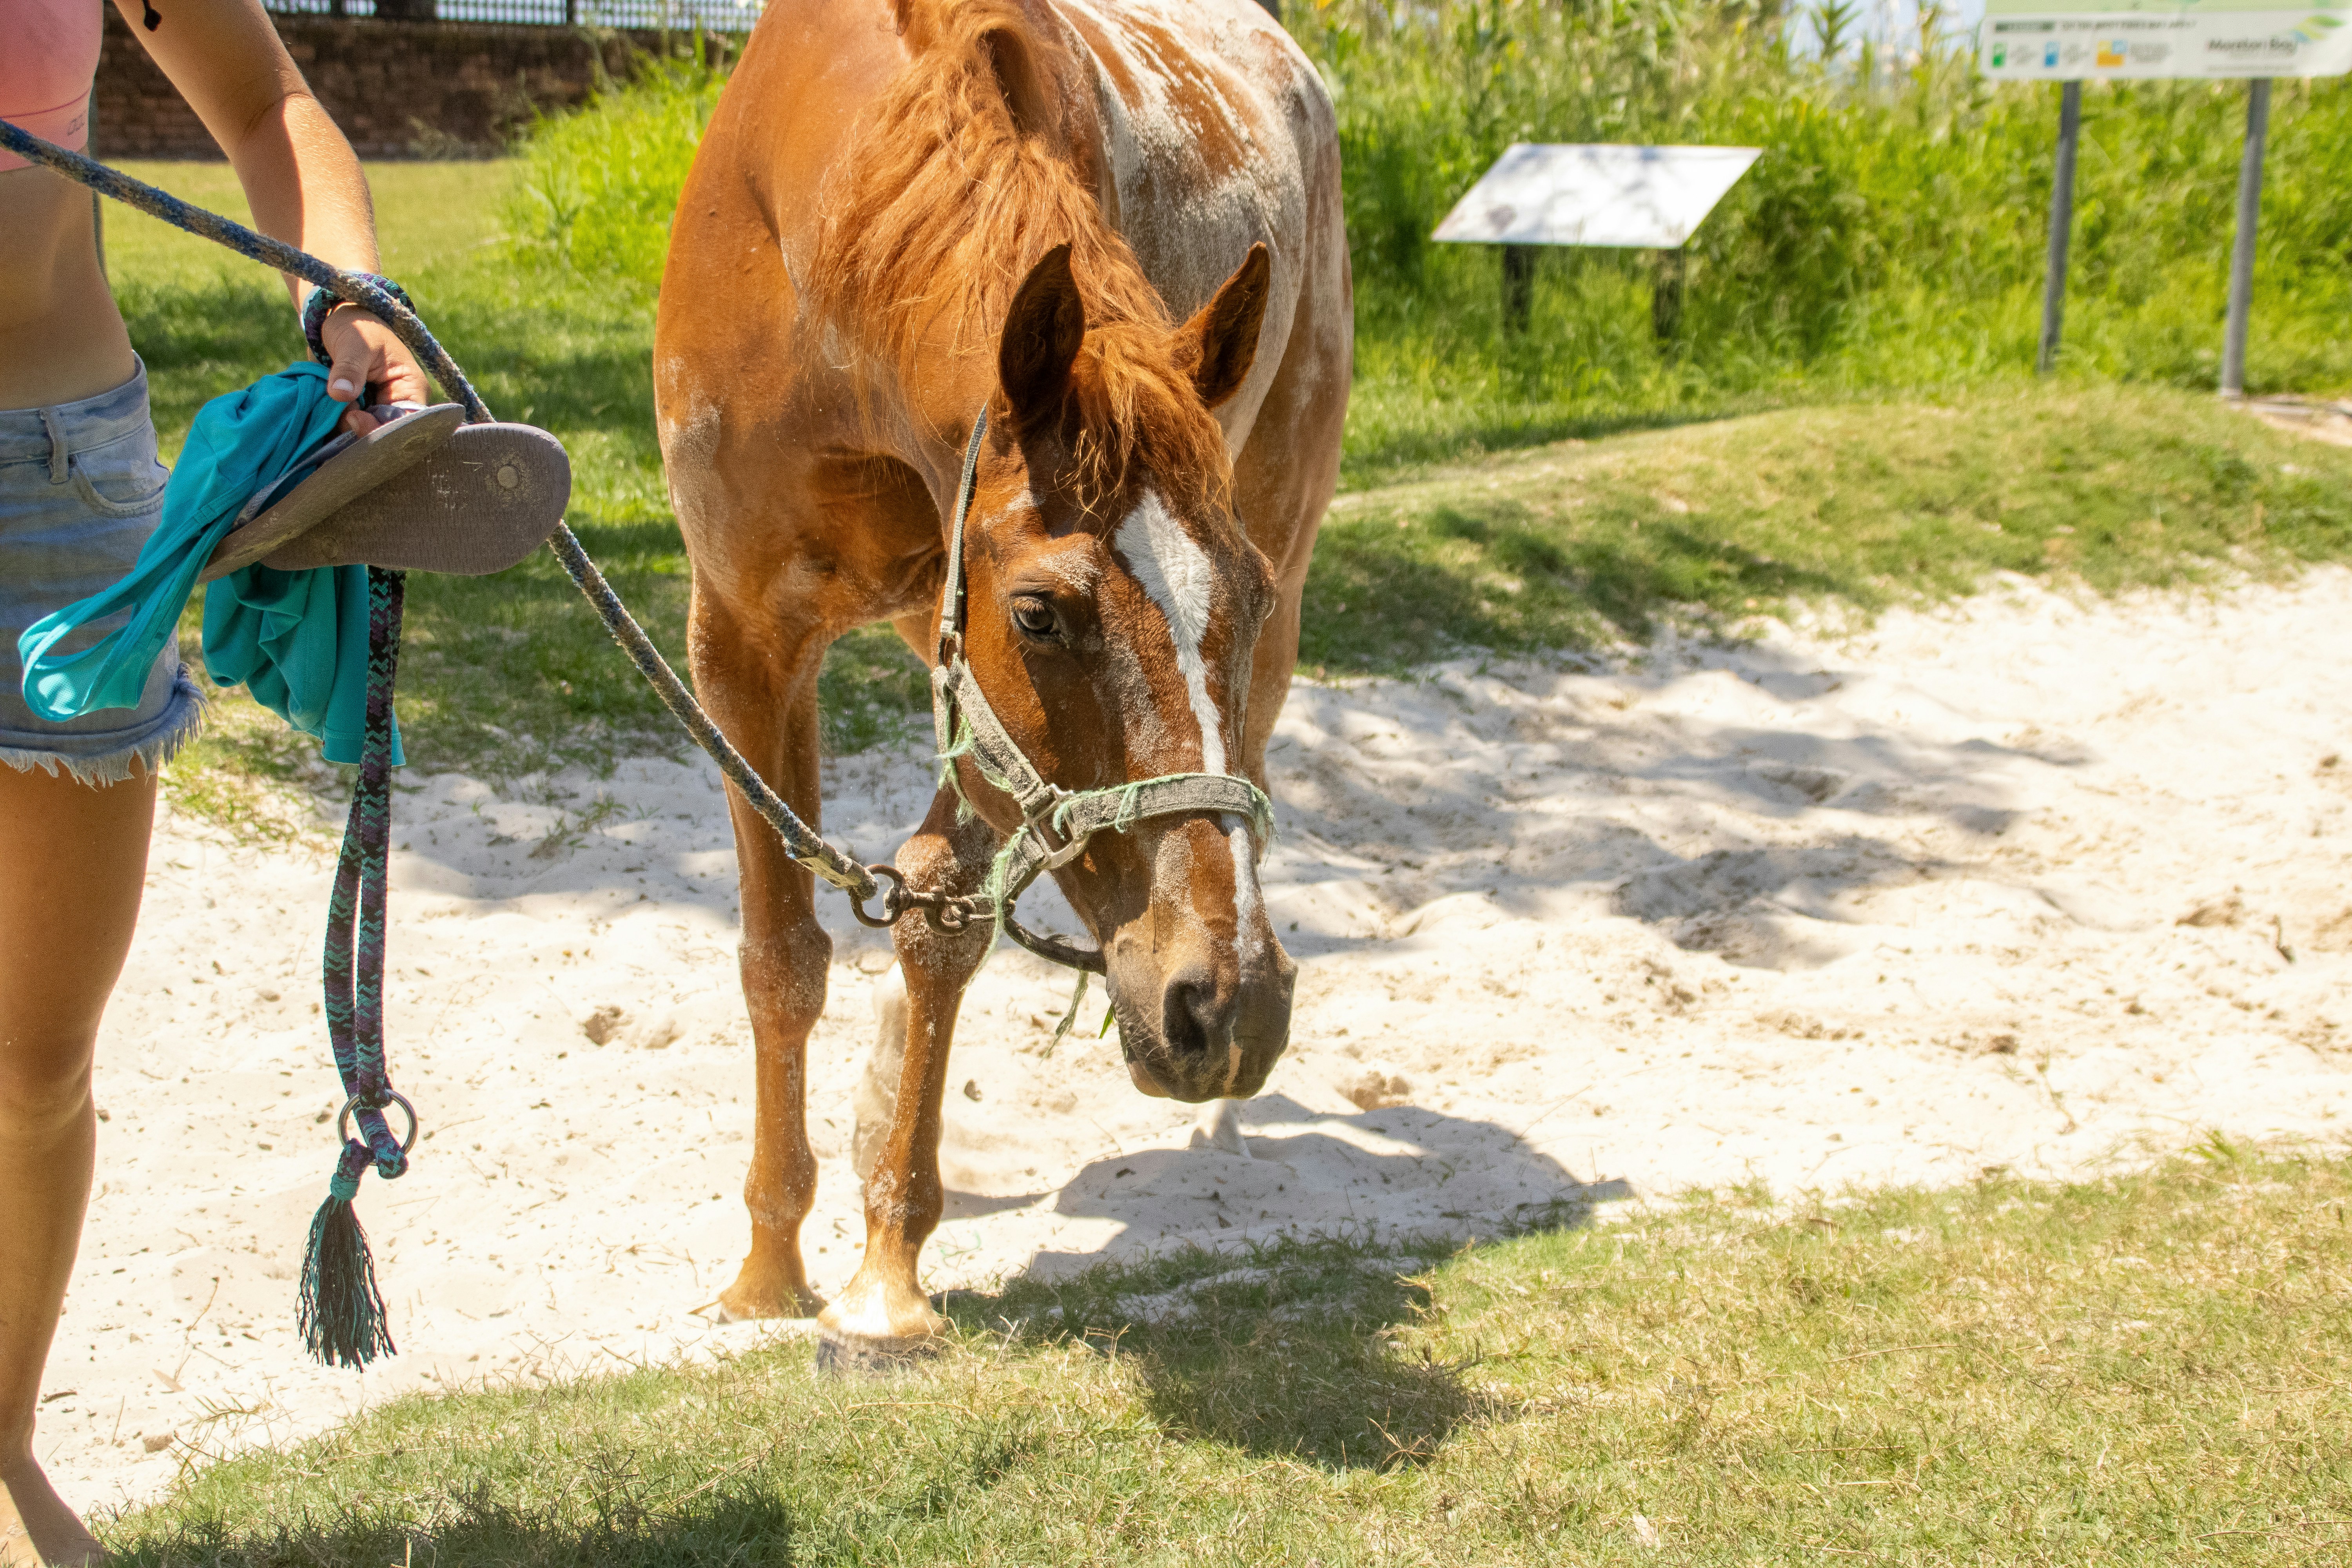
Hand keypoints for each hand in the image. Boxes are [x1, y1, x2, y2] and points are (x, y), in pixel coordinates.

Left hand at [316, 306, 432, 434]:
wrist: (338, 323)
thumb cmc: (357, 327)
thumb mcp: (356, 343)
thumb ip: (349, 370)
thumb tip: (340, 395)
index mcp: (410, 389)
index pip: (405, 422)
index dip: (382, 428)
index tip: (354, 416)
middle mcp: (397, 405)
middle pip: (384, 433)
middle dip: (359, 429)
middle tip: (341, 412)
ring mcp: (375, 411)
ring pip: (362, 435)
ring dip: (342, 427)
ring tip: (330, 404)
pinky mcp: (356, 413)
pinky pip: (346, 430)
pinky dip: (333, 426)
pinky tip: (323, 414)